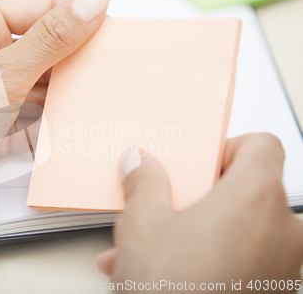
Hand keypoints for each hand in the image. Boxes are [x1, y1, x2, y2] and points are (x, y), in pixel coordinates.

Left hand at [0, 0, 110, 263]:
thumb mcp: (0, 75)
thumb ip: (51, 39)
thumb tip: (92, 0)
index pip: (44, 6)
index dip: (82, 19)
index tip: (116, 37)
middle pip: (46, 44)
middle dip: (77, 60)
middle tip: (112, 72)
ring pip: (43, 81)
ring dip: (67, 92)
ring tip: (99, 100)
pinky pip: (33, 111)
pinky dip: (53, 119)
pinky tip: (74, 124)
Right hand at [97, 133, 302, 292]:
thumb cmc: (173, 290)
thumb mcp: (142, 223)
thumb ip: (144, 182)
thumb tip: (139, 162)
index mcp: (256, 197)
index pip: (261, 145)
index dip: (227, 148)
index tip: (199, 164)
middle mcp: (283, 230)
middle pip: (249, 190)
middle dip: (204, 197)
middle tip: (172, 204)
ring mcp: (284, 267)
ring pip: (239, 231)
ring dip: (197, 232)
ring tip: (153, 247)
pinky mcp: (274, 293)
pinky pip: (243, 262)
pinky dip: (210, 260)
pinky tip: (167, 274)